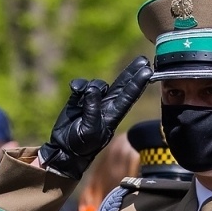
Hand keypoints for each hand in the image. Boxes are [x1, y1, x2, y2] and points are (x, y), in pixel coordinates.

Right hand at [37, 56, 151, 177]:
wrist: (63, 150)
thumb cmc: (81, 145)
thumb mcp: (89, 129)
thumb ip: (92, 108)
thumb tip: (92, 88)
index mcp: (112, 115)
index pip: (128, 96)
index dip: (138, 83)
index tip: (148, 71)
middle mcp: (105, 107)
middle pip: (121, 86)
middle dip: (131, 73)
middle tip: (142, 60)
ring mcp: (92, 102)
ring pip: (97, 84)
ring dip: (92, 85)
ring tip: (82, 95)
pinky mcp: (78, 100)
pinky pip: (81, 86)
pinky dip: (78, 86)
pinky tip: (74, 90)